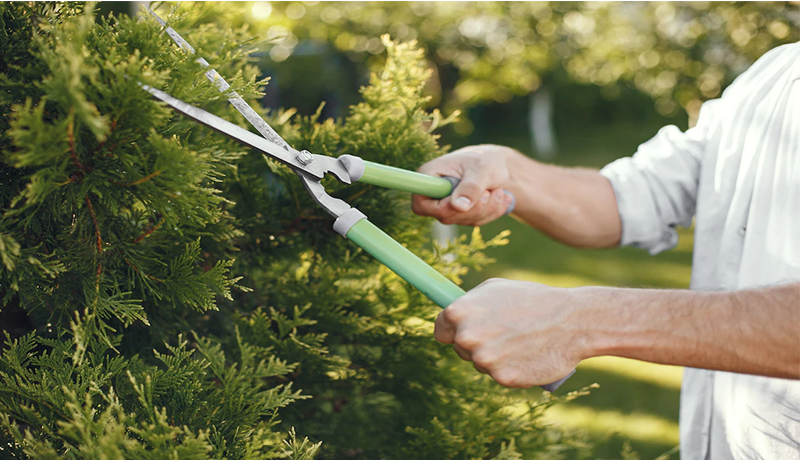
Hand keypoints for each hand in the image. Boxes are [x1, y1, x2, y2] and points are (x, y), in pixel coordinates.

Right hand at [412, 145, 516, 225]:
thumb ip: (471, 187)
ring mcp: (447, 205)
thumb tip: (459, 206)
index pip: (421, 204)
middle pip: (446, 216)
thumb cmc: (485, 160)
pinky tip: (500, 197)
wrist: (498, 165)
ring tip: (499, 191)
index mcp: (429, 176)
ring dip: (487, 209)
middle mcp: (434, 193)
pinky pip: (476, 221)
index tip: (463, 203)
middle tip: (490, 192)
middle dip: (474, 208)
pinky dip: (492, 212)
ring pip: (464, 220)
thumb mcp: (481, 169)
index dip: (441, 209)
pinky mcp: (461, 213)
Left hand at [434, 278, 585, 387]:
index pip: (440, 330)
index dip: (452, 331)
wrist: (570, 321)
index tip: (462, 332)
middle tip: (502, 333)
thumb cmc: (532, 299)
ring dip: (494, 357)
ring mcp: (484, 360)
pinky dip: (510, 369)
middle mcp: (467, 337)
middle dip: (476, 343)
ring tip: (519, 341)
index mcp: (459, 313)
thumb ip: (469, 303)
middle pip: (459, 349)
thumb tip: (451, 314)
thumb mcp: (495, 288)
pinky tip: (526, 355)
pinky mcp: (503, 378)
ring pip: (480, 364)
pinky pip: (499, 376)